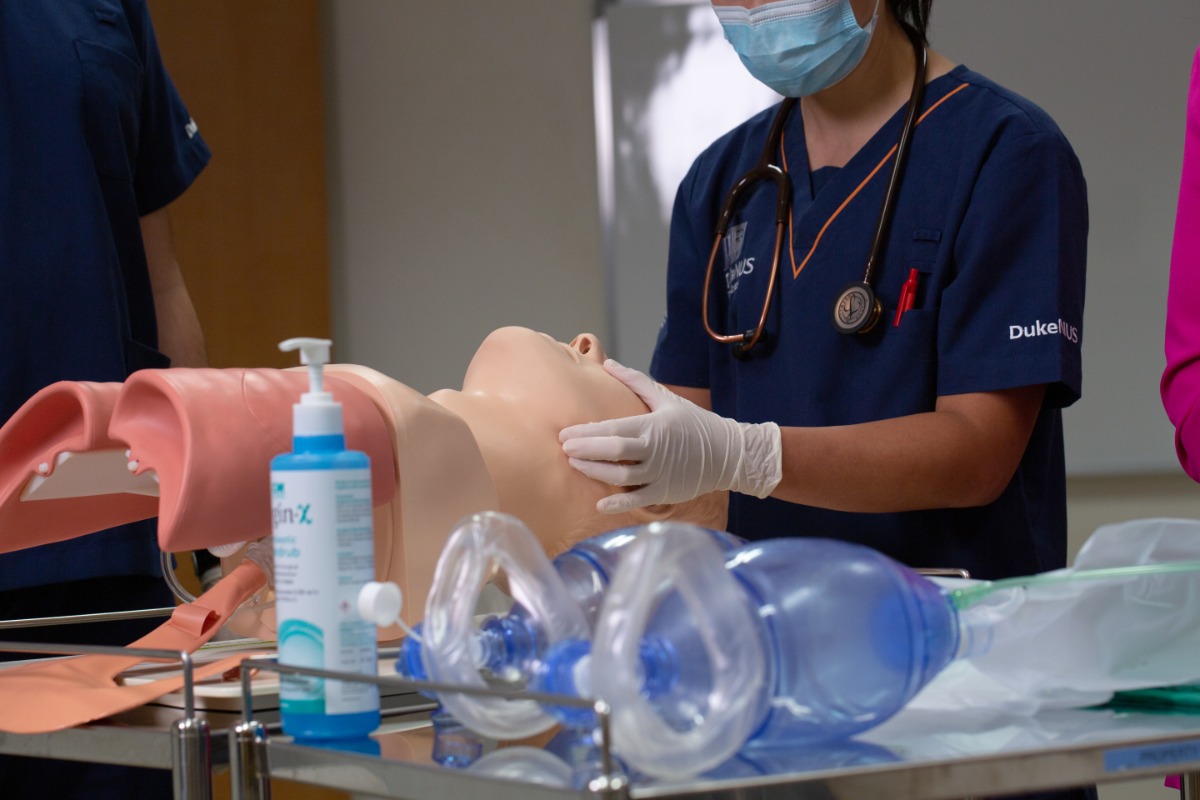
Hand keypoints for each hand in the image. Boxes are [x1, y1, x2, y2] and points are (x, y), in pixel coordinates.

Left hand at [559, 360, 781, 513]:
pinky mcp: (666, 492)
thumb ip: (635, 382)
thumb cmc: (694, 423)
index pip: (614, 428)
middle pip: (615, 451)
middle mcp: (656, 450)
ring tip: (574, 465)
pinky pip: (639, 500)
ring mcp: (661, 474)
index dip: (587, 432)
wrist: (728, 453)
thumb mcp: (666, 399)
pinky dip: (619, 504)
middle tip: (563, 448)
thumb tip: (608, 363)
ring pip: (623, 476)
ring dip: (596, 472)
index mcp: (654, 426)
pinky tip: (599, 503)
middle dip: (586, 450)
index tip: (565, 432)